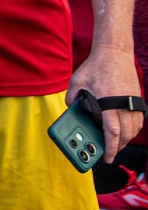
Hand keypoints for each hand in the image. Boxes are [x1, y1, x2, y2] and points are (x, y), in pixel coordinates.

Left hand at [68, 45, 142, 161]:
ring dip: (126, 140)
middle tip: (109, 154)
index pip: (112, 131)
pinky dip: (133, 130)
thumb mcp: (77, 80)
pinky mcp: (138, 99)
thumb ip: (72, 96)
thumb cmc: (95, 66)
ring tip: (115, 145)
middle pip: (125, 134)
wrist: (115, 52)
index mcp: (107, 101)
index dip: (110, 147)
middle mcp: (122, 103)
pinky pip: (139, 121)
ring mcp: (132, 102)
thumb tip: (70, 109)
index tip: (107, 157)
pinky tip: (126, 133)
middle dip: (117, 147)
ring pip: (133, 129)